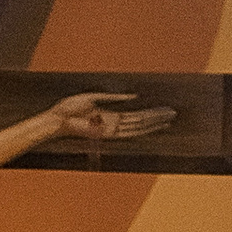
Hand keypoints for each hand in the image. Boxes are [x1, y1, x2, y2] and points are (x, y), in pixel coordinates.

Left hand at [44, 93, 168, 143]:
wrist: (56, 118)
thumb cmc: (69, 108)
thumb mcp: (94, 97)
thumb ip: (115, 98)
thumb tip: (135, 97)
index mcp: (109, 116)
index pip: (134, 116)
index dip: (149, 114)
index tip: (163, 110)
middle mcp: (113, 125)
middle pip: (140, 122)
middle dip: (157, 118)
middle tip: (174, 113)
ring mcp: (111, 130)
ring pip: (138, 127)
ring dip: (155, 122)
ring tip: (170, 117)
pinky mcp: (107, 133)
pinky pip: (128, 130)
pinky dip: (142, 127)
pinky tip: (154, 124)